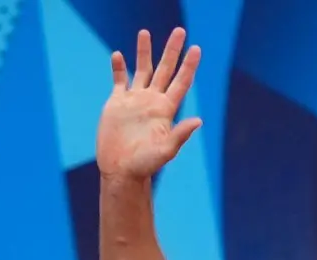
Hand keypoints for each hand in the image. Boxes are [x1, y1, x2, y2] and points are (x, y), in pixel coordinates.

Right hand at [97, 28, 201, 180]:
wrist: (121, 170)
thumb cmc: (145, 165)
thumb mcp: (166, 150)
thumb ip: (180, 135)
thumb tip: (199, 121)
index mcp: (165, 109)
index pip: (181, 82)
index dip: (189, 65)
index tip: (196, 48)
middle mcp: (152, 101)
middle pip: (165, 70)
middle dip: (172, 50)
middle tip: (180, 31)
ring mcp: (135, 100)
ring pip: (142, 70)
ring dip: (144, 52)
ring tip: (145, 32)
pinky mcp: (117, 104)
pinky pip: (119, 81)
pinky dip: (118, 68)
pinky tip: (118, 55)